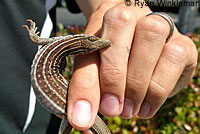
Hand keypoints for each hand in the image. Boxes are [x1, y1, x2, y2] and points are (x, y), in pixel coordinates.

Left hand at [67, 1, 196, 129]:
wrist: (140, 40)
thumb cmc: (114, 52)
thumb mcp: (95, 63)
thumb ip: (87, 85)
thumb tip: (83, 117)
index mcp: (110, 20)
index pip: (94, 48)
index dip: (87, 84)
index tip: (86, 114)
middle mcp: (137, 17)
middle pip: (122, 46)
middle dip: (114, 83)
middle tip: (113, 110)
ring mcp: (163, 27)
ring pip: (151, 48)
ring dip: (138, 87)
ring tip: (130, 110)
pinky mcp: (183, 44)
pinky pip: (174, 61)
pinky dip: (159, 90)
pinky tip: (146, 106)